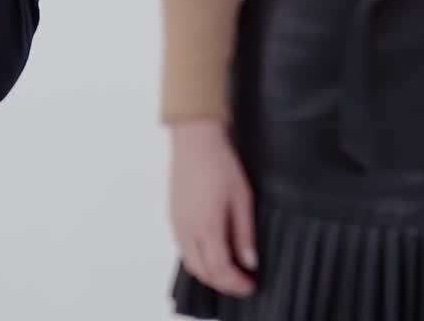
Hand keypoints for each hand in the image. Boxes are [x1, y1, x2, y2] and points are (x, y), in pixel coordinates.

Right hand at [169, 119, 256, 297]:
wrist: (195, 138)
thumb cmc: (219, 162)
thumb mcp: (242, 198)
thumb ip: (245, 233)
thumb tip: (249, 262)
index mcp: (206, 226)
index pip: (220, 270)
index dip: (236, 284)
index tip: (250, 285)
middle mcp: (187, 229)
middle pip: (202, 272)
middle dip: (223, 283)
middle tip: (241, 282)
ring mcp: (177, 222)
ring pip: (190, 262)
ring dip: (208, 272)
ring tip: (228, 268)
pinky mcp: (172, 214)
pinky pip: (182, 248)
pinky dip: (197, 258)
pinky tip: (211, 250)